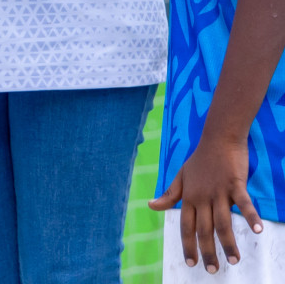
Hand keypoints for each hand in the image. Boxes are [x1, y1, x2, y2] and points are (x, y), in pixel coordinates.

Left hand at [149, 135, 263, 271]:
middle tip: (211, 270)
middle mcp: (202, 196)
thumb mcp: (181, 176)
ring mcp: (218, 191)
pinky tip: (258, 230)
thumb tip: (151, 206)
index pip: (186, 226)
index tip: (190, 262)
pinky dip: (251, 216)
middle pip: (203, 229)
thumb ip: (170, 194)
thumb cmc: (200, 159)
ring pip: (222, 222)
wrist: (217, 138)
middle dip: (206, 251)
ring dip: (228, 242)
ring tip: (234, 260)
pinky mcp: (235, 184)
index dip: (187, 245)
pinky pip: (243, 203)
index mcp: (189, 196)